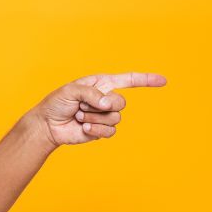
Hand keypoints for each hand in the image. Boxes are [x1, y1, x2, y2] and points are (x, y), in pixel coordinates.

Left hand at [27, 72, 166, 151]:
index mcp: (101, 84)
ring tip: (79, 116)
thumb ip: (91, 93)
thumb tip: (109, 104)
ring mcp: (105, 115)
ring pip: (115, 118)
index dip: (146, 80)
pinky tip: (83, 127)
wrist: (48, 125)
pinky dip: (95, 129)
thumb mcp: (71, 91)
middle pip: (121, 103)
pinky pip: (110, 131)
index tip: (163, 81)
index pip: (128, 80)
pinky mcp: (102, 130)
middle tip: (82, 106)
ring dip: (93, 118)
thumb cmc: (57, 103)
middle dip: (102, 106)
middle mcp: (106, 99)